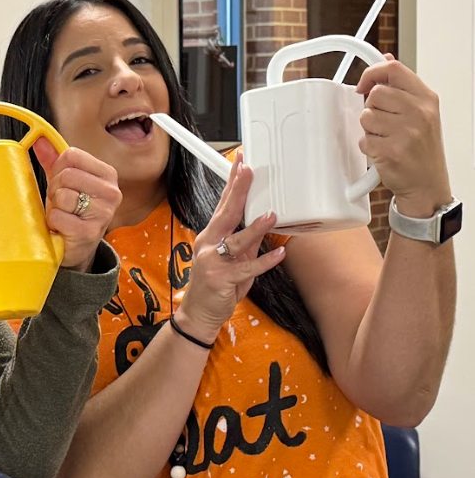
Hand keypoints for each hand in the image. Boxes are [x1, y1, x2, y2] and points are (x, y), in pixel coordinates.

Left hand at [34, 137, 121, 271]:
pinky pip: (59, 216)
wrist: (77, 248)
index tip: (60, 182)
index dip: (58, 168)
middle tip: (61, 203)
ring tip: (63, 215)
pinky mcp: (90, 232)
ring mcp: (103, 213)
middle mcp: (111, 192)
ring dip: (55, 207)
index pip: (71, 155)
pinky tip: (63, 228)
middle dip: (55, 189)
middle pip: (67, 174)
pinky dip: (54, 222)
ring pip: (63, 195)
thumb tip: (39, 138)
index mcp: (107, 174)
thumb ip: (53, 160)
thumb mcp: (64, 183)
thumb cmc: (71, 212)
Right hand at [174, 151, 285, 341]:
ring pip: (237, 240)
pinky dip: (264, 262)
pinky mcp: (222, 279)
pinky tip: (279, 255)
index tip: (240, 162)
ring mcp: (212, 261)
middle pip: (226, 214)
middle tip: (249, 170)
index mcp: (210, 236)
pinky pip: (247, 268)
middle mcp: (208, 244)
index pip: (222, 205)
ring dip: (255, 227)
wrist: (198, 314)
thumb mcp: (233, 260)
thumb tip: (264, 224)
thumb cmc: (216, 287)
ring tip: (271, 214)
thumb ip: (247, 243)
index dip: (232, 184)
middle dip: (239, 191)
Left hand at [356, 55, 452, 215]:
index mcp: (427, 98)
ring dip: (368, 129)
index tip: (364, 85)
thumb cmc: (422, 149)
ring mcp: (407, 132)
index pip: (393, 70)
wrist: (427, 184)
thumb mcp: (422, 112)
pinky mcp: (392, 151)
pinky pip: (364, 140)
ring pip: (366, 116)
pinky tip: (383, 152)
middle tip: (382, 123)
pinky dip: (368, 146)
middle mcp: (419, 112)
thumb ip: (402, 87)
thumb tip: (385, 59)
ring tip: (384, 138)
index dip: (372, 73)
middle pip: (375, 94)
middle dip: (371, 108)